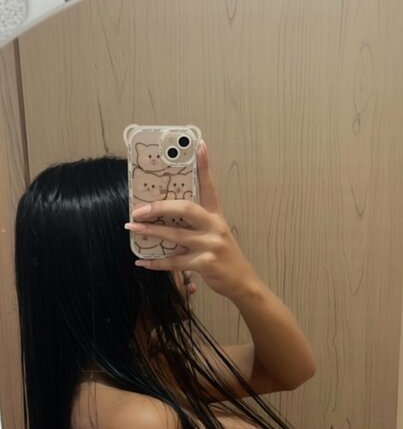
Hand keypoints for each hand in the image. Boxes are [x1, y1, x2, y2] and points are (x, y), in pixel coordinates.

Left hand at [125, 141, 260, 299]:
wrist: (242, 283)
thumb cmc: (224, 257)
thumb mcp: (217, 234)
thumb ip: (198, 224)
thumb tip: (166, 217)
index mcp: (216, 216)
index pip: (210, 187)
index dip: (205, 166)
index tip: (200, 145)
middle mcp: (214, 226)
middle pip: (185, 209)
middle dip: (159, 208)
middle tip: (139, 210)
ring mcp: (210, 245)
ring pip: (175, 236)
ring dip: (151, 233)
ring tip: (133, 230)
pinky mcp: (205, 264)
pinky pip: (175, 262)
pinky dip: (156, 263)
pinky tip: (142, 261)